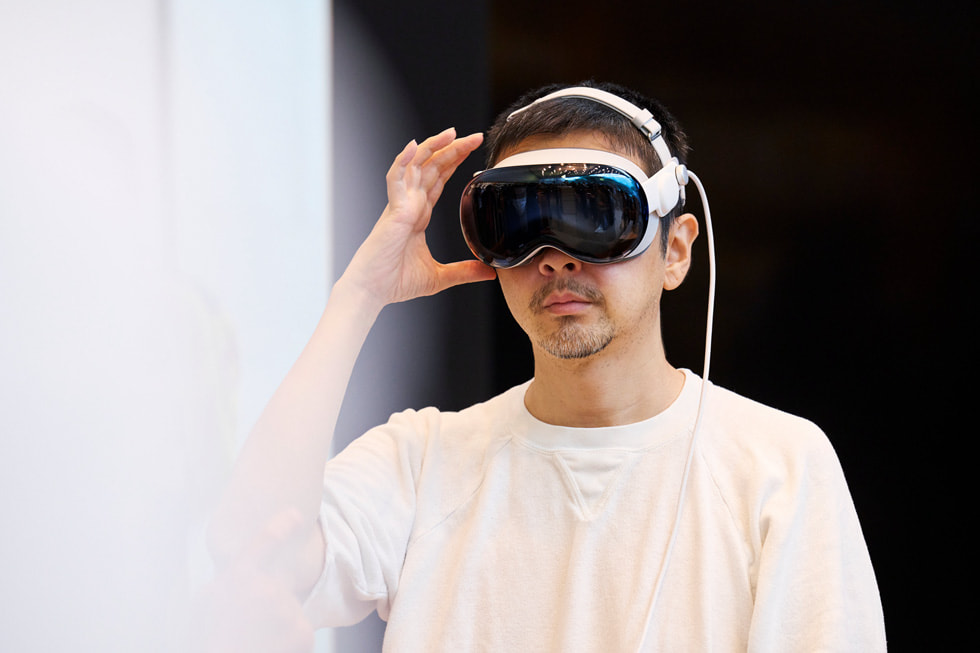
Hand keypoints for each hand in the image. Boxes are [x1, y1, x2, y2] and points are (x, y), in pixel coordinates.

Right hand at [189, 510, 315, 652]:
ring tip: (256, 642)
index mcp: (240, 578)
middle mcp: (267, 589)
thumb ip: (223, 585)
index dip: (282, 525)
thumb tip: (234, 574)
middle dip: (270, 603)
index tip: (295, 515)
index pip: (265, 542)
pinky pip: (301, 631)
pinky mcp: (304, 632)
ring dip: (278, 624)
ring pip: (289, 611)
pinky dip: (290, 642)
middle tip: (249, 627)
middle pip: (280, 588)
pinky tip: (271, 649)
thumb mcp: (203, 607)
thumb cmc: (209, 640)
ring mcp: (288, 610)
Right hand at [342, 128, 495, 308]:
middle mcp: (410, 204)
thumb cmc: (396, 281)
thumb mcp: (440, 276)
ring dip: (432, 146)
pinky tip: (413, 147)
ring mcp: (400, 204)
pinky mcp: (392, 210)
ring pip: (416, 165)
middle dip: (453, 149)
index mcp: (419, 214)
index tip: (472, 149)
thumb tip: (489, 272)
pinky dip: (403, 161)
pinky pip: (395, 178)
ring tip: (452, 132)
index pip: (439, 180)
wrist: (373, 291)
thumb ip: (464, 271)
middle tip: (475, 137)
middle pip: (432, 167)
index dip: (454, 162)